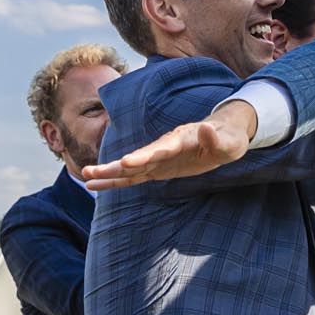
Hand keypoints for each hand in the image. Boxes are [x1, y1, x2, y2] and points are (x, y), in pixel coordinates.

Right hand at [82, 100, 255, 189]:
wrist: (223, 135)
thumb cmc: (228, 139)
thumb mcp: (229, 142)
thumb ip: (216, 138)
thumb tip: (208, 128)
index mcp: (180, 139)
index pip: (160, 148)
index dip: (143, 156)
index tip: (126, 162)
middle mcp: (164, 147)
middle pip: (136, 157)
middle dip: (115, 166)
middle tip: (92, 171)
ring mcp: (158, 158)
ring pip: (129, 168)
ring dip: (108, 173)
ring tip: (85, 177)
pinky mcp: (157, 168)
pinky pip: (133, 178)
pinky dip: (116, 182)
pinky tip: (95, 186)